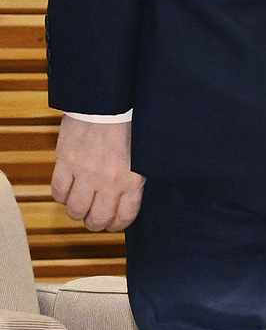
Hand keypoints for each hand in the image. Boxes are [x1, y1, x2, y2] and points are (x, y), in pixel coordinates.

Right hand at [51, 116, 144, 231]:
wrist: (108, 105)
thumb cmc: (130, 126)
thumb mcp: (143, 156)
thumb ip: (136, 178)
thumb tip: (129, 198)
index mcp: (132, 180)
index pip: (124, 216)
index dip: (118, 224)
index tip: (115, 222)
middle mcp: (108, 182)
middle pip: (97, 219)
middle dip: (96, 222)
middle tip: (96, 217)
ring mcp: (85, 175)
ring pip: (76, 210)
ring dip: (78, 212)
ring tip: (81, 205)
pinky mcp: (66, 165)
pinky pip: (58, 193)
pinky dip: (62, 196)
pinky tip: (68, 191)